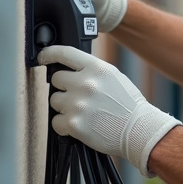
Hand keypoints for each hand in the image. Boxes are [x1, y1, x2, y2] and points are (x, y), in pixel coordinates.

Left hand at [38, 45, 180, 176]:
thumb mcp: (114, 78)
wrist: (139, 130)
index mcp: (97, 69)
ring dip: (64, 107)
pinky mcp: (74, 123)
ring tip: (83, 114)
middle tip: (79, 98)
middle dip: (64, 88)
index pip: (64, 53)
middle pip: (56, 79)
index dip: (49, 54)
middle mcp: (86, 83)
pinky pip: (56, 122)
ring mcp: (78, 103)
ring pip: (54, 101)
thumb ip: (91, 71)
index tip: (43, 58)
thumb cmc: (129, 106)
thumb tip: (69, 71)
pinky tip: (80, 126)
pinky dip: (65, 126)